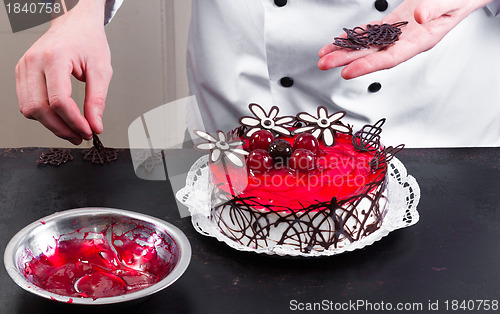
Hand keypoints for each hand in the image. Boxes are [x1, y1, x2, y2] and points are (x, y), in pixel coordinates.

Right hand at [16, 0, 111, 144]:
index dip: (74, 122)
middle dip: (62, 128)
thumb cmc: (88, 42)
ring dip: (51, 125)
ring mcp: (24, 67)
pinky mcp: (22, 73)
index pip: (59, 101)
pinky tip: (61, 119)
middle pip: (40, 108)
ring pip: (30, 109)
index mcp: (55, 58)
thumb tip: (95, 125)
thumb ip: (98, 99)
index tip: (89, 131)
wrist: (75, 24)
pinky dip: (43, 116)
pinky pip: (27, 103)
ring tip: (73, 130)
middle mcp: (34, 62)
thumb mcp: (101, 70)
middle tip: (81, 136)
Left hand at [318, 0, 491, 78]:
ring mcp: (398, 35)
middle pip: (371, 55)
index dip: (367, 66)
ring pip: (367, 45)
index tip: (347, 71)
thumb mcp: (451, 1)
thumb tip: (419, 16)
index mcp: (421, 41)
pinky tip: (340, 40)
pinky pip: (370, 33)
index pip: (389, 59)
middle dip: (346, 60)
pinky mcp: (394, 24)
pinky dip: (354, 37)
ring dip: (345, 51)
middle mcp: (406, 42)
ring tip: (324, 55)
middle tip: (324, 64)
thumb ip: (435, 9)